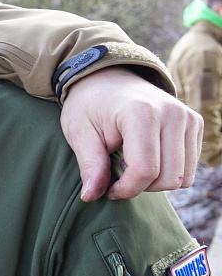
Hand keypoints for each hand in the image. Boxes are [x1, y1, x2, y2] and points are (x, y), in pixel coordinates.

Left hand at [60, 67, 202, 200]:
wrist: (108, 79)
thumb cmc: (90, 106)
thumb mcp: (79, 133)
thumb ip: (90, 165)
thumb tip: (90, 197)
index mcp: (142, 113)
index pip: (145, 170)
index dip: (125, 189)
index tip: (107, 189)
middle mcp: (173, 114)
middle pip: (169, 178)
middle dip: (141, 187)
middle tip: (116, 175)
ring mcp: (188, 118)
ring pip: (183, 177)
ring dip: (156, 181)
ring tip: (130, 163)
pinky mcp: (195, 124)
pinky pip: (189, 168)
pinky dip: (168, 172)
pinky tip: (146, 157)